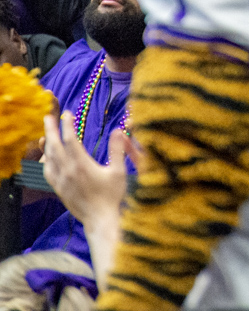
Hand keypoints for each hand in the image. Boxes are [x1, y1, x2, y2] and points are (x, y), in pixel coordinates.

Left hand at [43, 113, 139, 291]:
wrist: (100, 219)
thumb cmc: (112, 195)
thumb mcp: (118, 170)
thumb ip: (117, 149)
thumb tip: (119, 130)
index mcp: (81, 165)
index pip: (70, 140)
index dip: (68, 124)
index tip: (67, 113)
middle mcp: (67, 171)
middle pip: (55, 146)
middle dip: (51, 129)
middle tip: (48, 116)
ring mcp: (61, 181)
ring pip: (49, 158)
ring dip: (47, 143)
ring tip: (47, 133)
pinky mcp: (58, 189)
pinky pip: (47, 171)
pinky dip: (46, 160)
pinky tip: (47, 157)